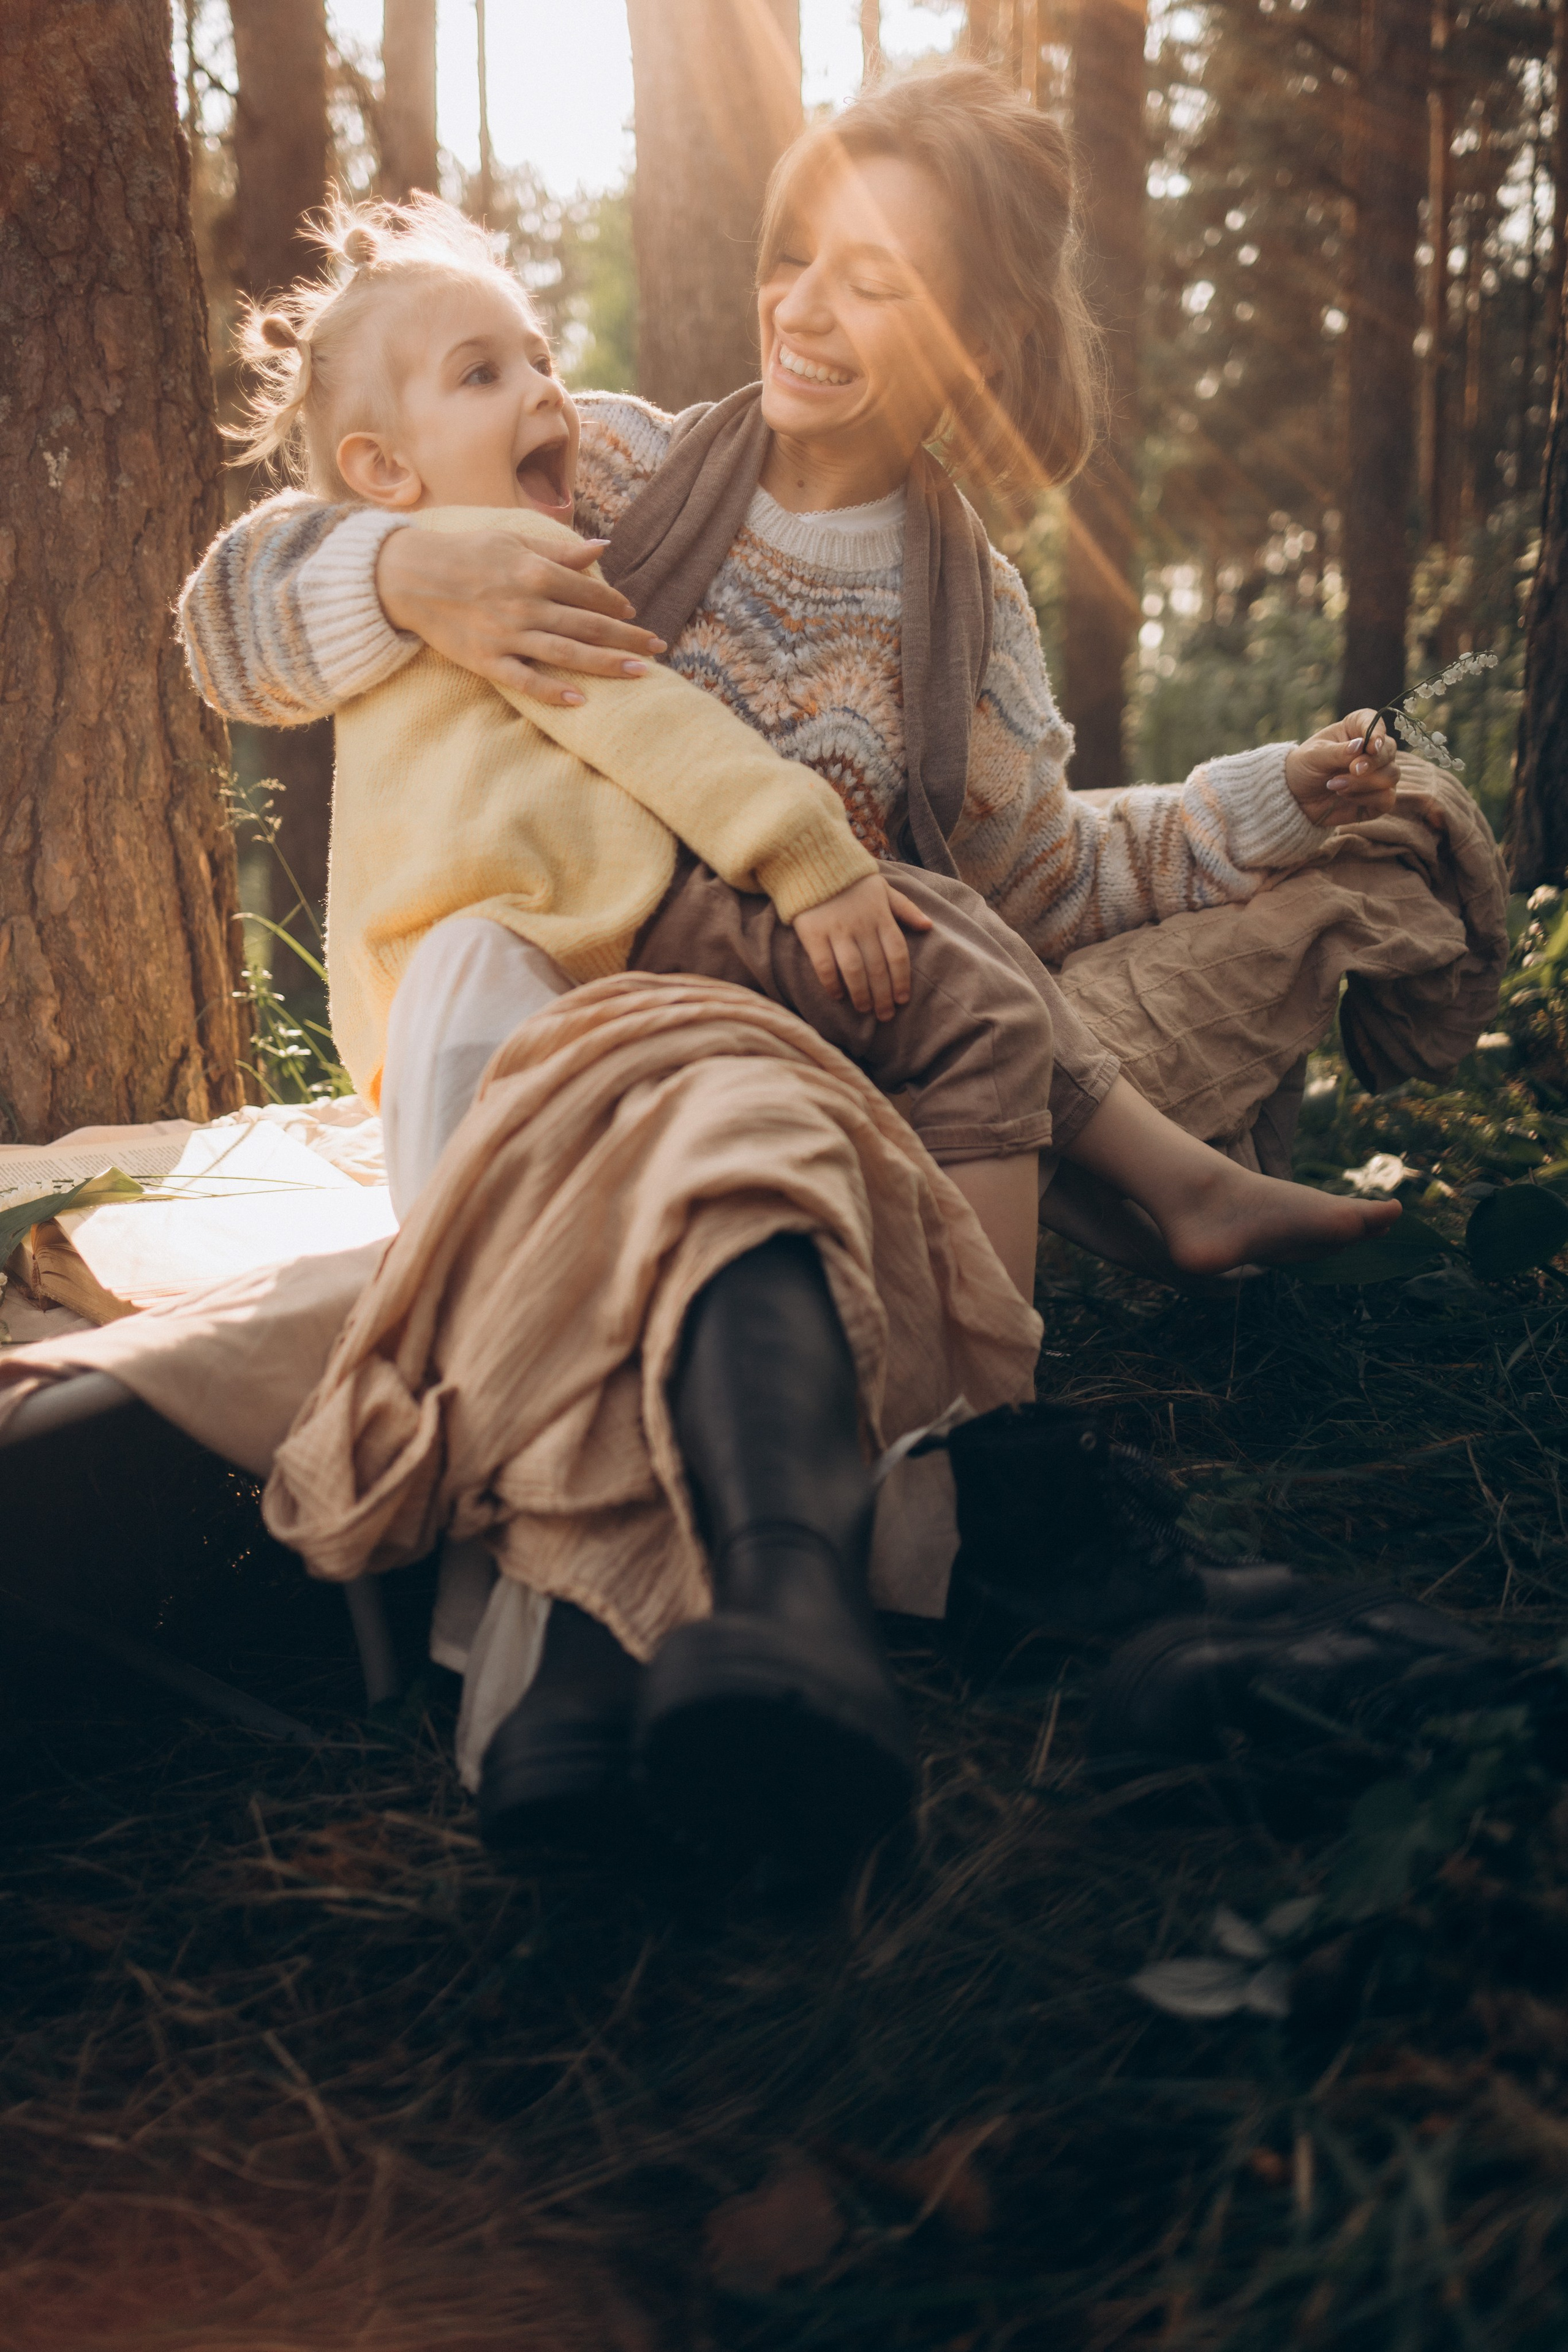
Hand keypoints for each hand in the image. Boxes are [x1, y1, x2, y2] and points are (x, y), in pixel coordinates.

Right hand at [375, 528, 666, 707]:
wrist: (409, 576)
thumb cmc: (465, 553)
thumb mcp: (512, 539)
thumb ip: (559, 549)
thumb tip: (603, 547)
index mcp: (533, 570)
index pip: (587, 590)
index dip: (614, 603)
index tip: (633, 614)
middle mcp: (525, 604)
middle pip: (588, 625)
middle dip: (627, 638)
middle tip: (658, 648)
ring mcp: (507, 635)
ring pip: (567, 654)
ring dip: (607, 665)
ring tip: (640, 673)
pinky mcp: (487, 661)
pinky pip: (527, 680)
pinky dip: (554, 691)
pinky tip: (582, 699)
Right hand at [792, 874, 934, 1021]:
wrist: (813, 861)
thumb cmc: (852, 881)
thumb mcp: (883, 889)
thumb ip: (906, 909)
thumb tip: (928, 926)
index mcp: (881, 916)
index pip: (898, 954)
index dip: (901, 980)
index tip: (903, 1000)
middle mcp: (862, 925)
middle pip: (877, 968)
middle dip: (883, 996)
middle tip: (885, 1015)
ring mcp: (837, 930)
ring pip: (853, 971)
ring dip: (861, 994)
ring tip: (864, 1010)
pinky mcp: (813, 933)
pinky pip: (824, 965)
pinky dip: (832, 984)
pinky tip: (838, 996)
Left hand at [1284, 710, 1400, 826]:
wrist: (1296, 799)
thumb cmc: (1304, 768)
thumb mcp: (1313, 756)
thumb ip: (1337, 751)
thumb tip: (1361, 745)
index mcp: (1355, 729)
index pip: (1375, 722)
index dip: (1378, 733)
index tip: (1372, 746)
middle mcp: (1371, 749)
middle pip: (1389, 750)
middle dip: (1372, 762)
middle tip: (1352, 770)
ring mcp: (1378, 774)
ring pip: (1391, 775)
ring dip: (1364, 783)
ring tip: (1336, 786)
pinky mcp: (1378, 798)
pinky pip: (1387, 798)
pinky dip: (1368, 799)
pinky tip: (1346, 797)